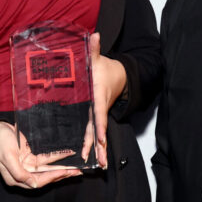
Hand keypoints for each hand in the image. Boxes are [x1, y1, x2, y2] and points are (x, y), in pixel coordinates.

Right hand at [0, 121, 80, 188]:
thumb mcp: (7, 157)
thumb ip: (19, 173)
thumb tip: (33, 184)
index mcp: (16, 178)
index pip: (38, 182)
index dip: (52, 178)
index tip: (64, 172)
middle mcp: (23, 174)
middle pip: (46, 177)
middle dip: (61, 175)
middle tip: (76, 173)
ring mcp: (27, 166)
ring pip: (48, 169)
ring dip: (61, 168)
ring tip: (75, 168)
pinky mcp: (30, 157)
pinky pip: (45, 159)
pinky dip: (56, 158)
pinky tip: (66, 155)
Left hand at [89, 32, 127, 168]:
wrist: (114, 75)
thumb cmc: (104, 68)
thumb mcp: (96, 58)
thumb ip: (94, 49)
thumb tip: (95, 35)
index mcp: (98, 97)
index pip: (99, 114)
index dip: (99, 126)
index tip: (101, 139)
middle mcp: (99, 109)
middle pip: (100, 130)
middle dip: (102, 146)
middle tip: (103, 162)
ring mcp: (96, 114)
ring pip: (96, 134)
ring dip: (97, 149)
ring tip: (99, 165)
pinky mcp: (93, 117)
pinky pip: (90, 132)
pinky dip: (90, 144)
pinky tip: (87, 156)